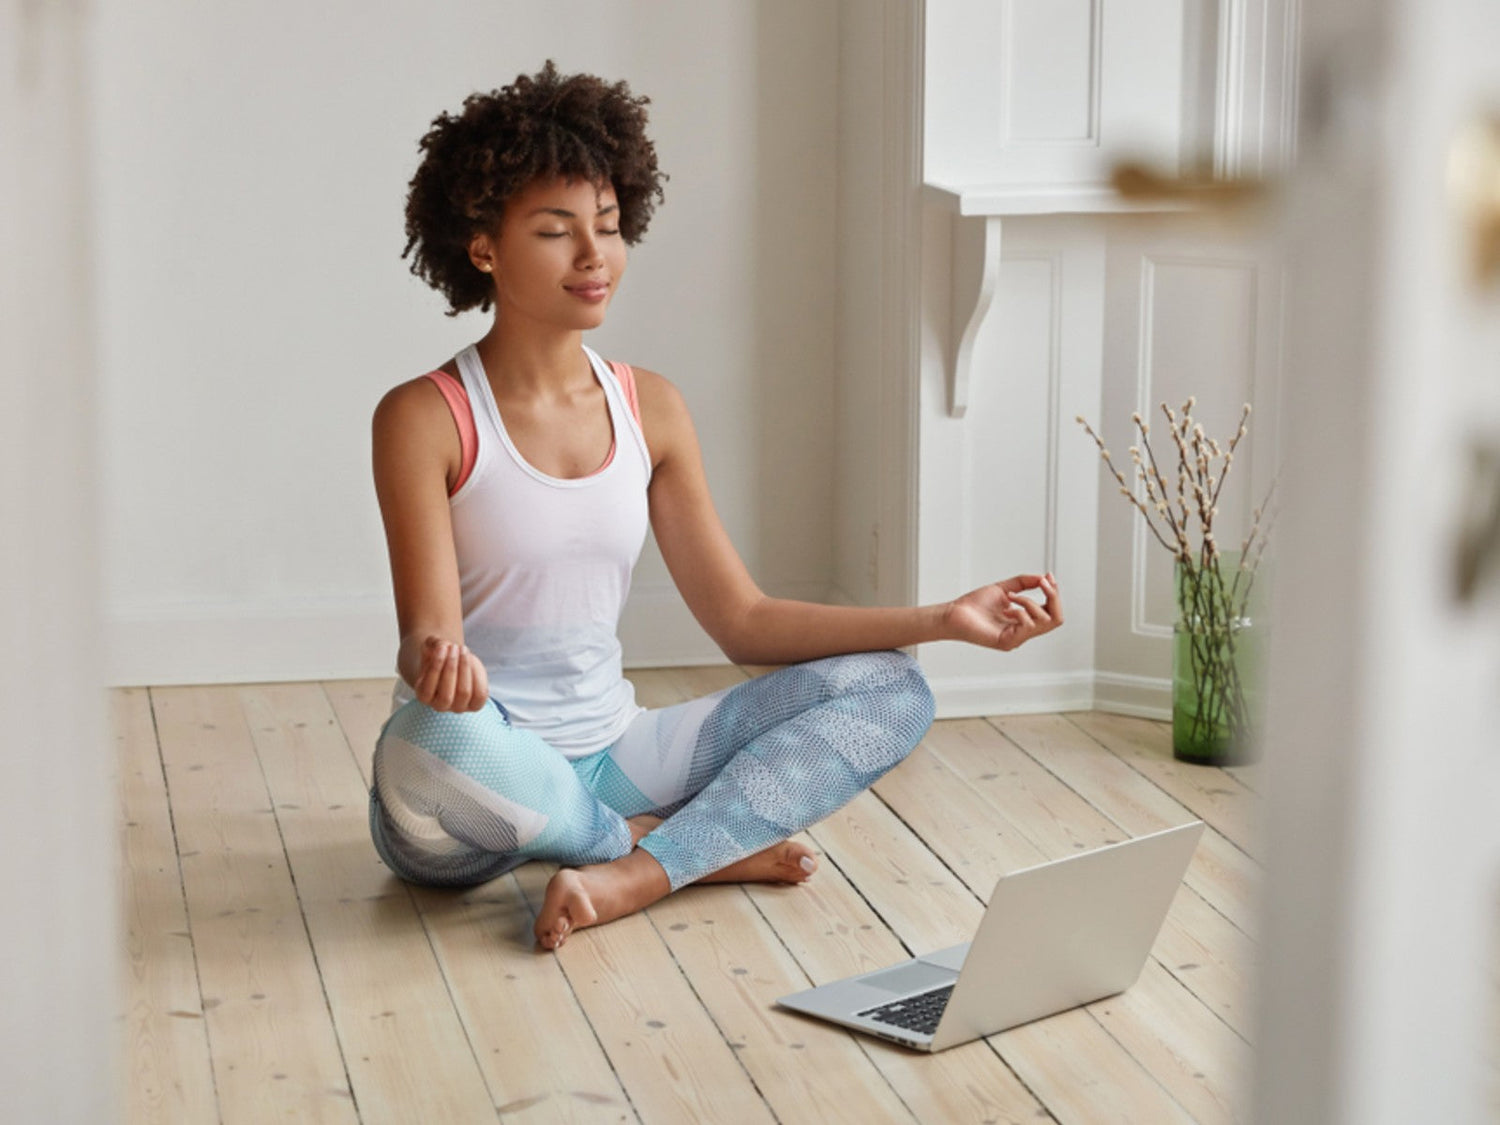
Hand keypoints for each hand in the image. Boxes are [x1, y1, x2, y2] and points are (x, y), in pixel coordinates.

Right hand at [410, 635, 490, 711]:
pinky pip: (480, 695)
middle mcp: (439, 705)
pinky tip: (472, 660)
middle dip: (451, 668)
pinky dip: (477, 676)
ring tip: (463, 650)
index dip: (436, 667)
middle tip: (454, 646)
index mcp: (423, 696)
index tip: (442, 647)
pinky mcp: (475, 704)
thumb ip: (433, 644)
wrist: (454, 660)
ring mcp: (458, 707)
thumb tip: (442, 646)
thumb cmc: (439, 654)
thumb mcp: (432, 646)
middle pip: (446, 695)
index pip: (427, 689)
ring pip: (463, 694)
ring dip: (464, 669)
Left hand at [943, 573, 1063, 651]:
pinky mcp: (1008, 642)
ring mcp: (1017, 639)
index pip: (1052, 611)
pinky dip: (1020, 610)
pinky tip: (1006, 608)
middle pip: (1057, 619)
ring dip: (1029, 602)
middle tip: (1043, 583)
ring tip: (1011, 597)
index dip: (1055, 593)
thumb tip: (1043, 578)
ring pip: (1045, 621)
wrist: (953, 613)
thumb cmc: (974, 605)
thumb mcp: (1004, 588)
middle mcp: (1024, 632)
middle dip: (1053, 597)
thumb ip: (1024, 583)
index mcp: (1025, 620)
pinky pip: (1027, 625)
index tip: (1048, 576)